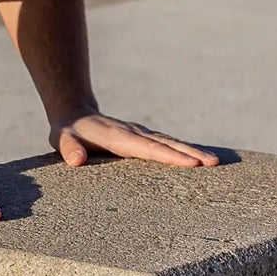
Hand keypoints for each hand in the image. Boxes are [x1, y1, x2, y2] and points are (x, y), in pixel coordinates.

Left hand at [51, 111, 218, 168]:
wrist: (74, 112)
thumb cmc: (68, 132)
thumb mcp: (62, 140)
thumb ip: (68, 149)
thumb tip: (75, 160)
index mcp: (119, 137)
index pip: (148, 149)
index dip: (169, 156)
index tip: (192, 163)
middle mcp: (134, 133)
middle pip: (165, 144)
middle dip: (190, 154)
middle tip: (214, 163)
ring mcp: (140, 133)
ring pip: (169, 142)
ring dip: (192, 151)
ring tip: (214, 161)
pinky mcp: (142, 136)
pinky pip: (166, 143)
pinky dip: (183, 149)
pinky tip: (199, 157)